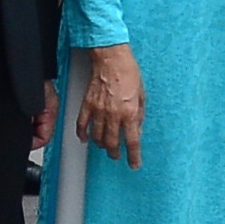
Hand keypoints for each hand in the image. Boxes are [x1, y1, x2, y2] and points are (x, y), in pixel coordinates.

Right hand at [73, 45, 145, 169]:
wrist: (111, 58)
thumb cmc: (128, 73)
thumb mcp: (142, 95)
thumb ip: (139, 115)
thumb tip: (137, 128)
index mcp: (130, 113)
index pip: (132, 142)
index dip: (134, 156)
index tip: (134, 164)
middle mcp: (114, 115)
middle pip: (112, 143)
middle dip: (115, 153)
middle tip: (117, 156)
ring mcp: (98, 111)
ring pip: (97, 137)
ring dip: (101, 145)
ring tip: (104, 147)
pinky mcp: (87, 105)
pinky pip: (82, 124)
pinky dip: (82, 134)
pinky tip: (85, 139)